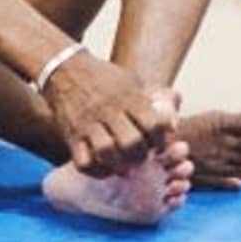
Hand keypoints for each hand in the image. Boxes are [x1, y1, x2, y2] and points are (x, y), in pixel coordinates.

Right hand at [35, 49, 169, 173]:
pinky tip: (104, 167)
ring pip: (106, 152)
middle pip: (131, 142)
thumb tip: (173, 124)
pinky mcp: (72, 136)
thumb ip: (158, 99)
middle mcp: (110, 111)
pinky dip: (96, 170)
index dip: (161, 139)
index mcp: (129, 98)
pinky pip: (83, 162)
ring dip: (119, 165)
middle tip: (141, 158)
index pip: (154, 123)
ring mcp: (89, 125)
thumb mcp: (135, 81)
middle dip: (141, 156)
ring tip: (124, 167)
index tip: (158, 143)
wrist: (67, 71)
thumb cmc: (107, 79)